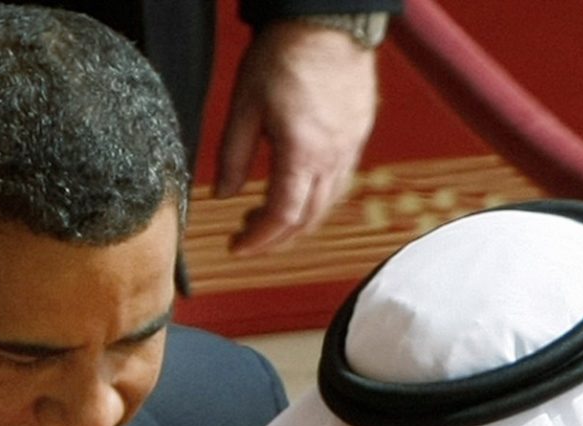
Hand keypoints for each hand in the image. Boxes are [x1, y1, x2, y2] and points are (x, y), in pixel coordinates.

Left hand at [215, 20, 379, 255]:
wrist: (327, 22)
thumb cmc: (286, 54)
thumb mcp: (244, 106)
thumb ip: (233, 156)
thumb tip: (225, 194)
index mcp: (303, 154)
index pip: (283, 217)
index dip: (259, 240)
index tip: (238, 246)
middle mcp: (332, 158)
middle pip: (308, 220)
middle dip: (277, 238)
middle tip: (248, 237)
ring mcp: (350, 149)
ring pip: (327, 205)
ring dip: (298, 221)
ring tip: (267, 218)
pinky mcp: (357, 137)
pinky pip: (339, 183)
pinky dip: (316, 199)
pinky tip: (296, 191)